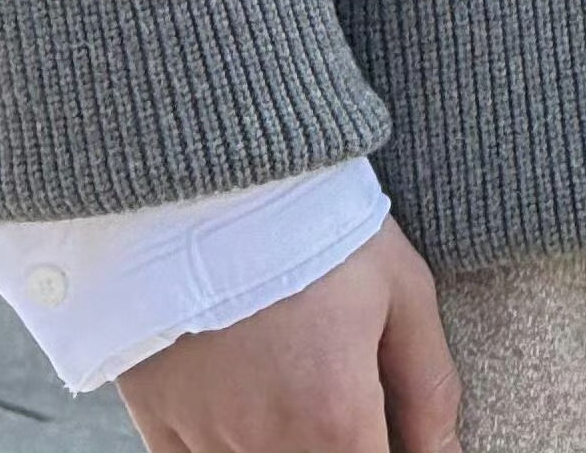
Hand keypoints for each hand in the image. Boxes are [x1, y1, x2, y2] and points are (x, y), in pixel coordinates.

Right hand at [116, 218, 462, 452]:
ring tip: (290, 374)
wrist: (206, 162)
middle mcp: (266, 443)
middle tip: (333, 386)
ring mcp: (204, 436)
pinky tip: (243, 391)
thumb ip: (429, 389)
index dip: (385, 451)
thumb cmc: (312, 216)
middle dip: (332, 439)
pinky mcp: (157, 418)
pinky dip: (227, 441)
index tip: (381, 426)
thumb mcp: (399, 286)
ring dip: (282, 439)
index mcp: (334, 418)